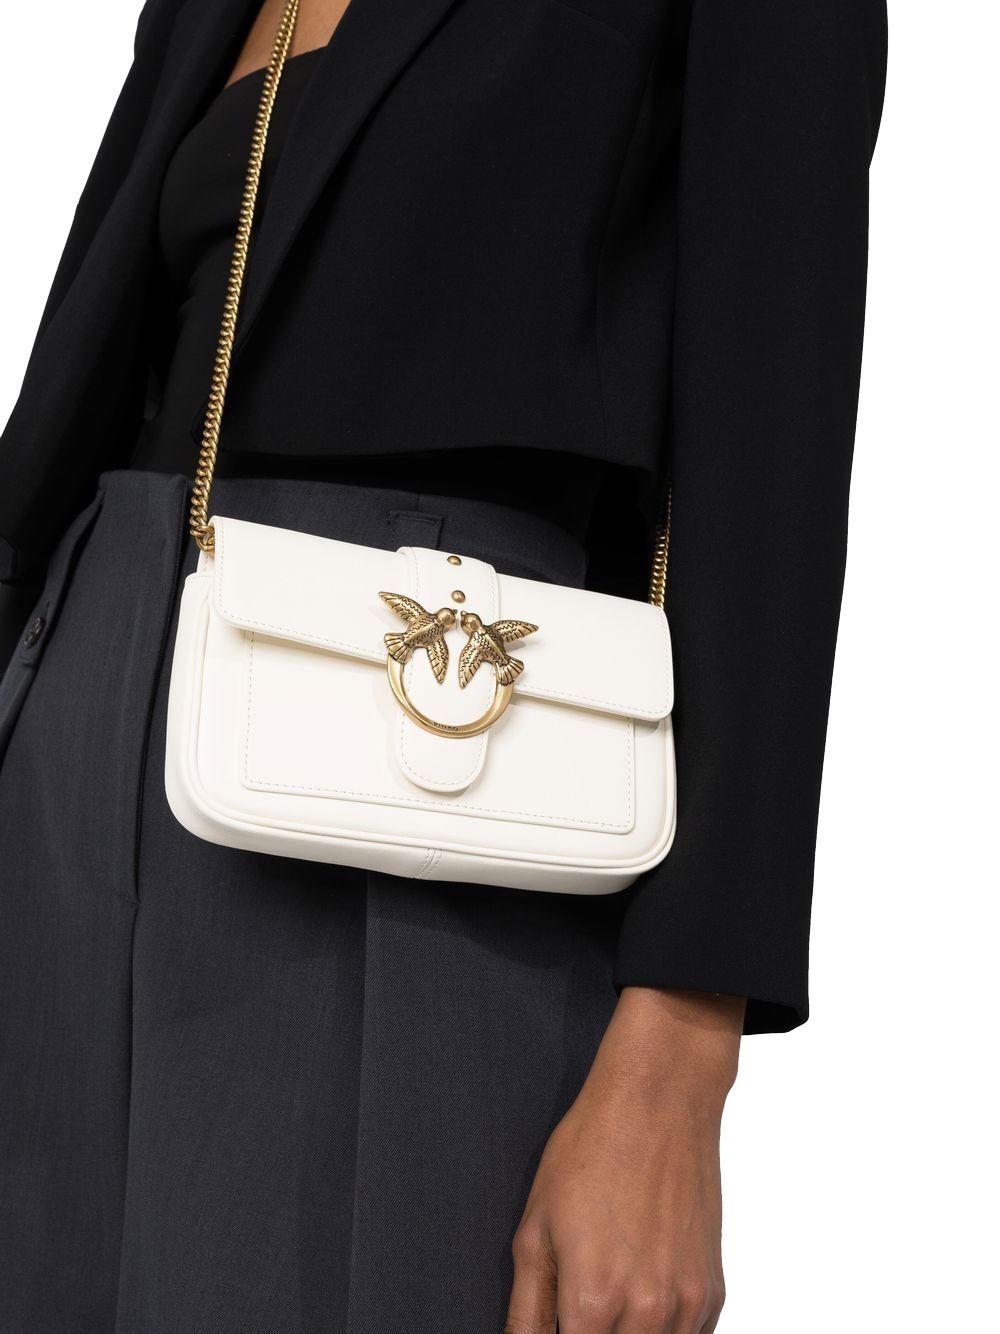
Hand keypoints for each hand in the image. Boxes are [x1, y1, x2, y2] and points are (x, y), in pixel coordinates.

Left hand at [505, 987, 743, 1332]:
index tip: (558, 1321)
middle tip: (578, 1306)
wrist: (659, 1101)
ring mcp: (685, 1304)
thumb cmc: (590, 1151)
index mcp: (592, 1302)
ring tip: (609, 1293)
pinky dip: (661, 1330)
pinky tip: (640, 1291)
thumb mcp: (535, 1227)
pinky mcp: (711, 1291)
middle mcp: (646, 1313)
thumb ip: (525, 1309)